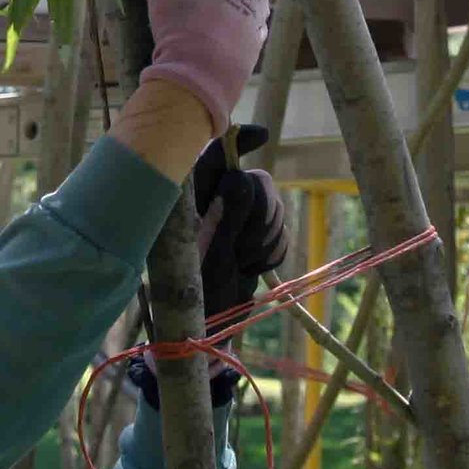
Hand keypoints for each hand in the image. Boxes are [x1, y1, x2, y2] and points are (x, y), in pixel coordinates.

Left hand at [194, 126, 289, 319]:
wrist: (206, 332)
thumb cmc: (195, 295)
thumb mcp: (207, 253)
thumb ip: (224, 215)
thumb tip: (239, 178)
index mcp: (188, 202)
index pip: (211, 157)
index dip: (236, 140)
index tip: (262, 136)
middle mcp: (212, 206)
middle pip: (255, 182)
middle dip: (258, 213)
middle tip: (239, 247)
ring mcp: (234, 222)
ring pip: (272, 206)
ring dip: (264, 236)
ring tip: (241, 262)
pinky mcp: (252, 240)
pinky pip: (280, 231)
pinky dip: (271, 250)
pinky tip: (252, 267)